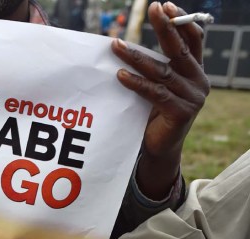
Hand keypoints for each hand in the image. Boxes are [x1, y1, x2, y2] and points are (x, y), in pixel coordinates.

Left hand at [112, 1, 208, 199]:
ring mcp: (192, 98)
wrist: (157, 148)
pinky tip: (120, 75)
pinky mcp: (181, 113)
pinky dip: (136, 83)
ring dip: (136, 57)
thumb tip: (125, 44)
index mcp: (195, 72)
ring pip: (161, 71)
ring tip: (116, 46)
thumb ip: (155, 68)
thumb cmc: (153, 115)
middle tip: (153, 9)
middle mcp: (198, 82)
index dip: (180, 22)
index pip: (192, 41)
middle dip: (165, 27)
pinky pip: (155, 93)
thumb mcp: (158, 86)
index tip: (165, 6)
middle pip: (179, 50)